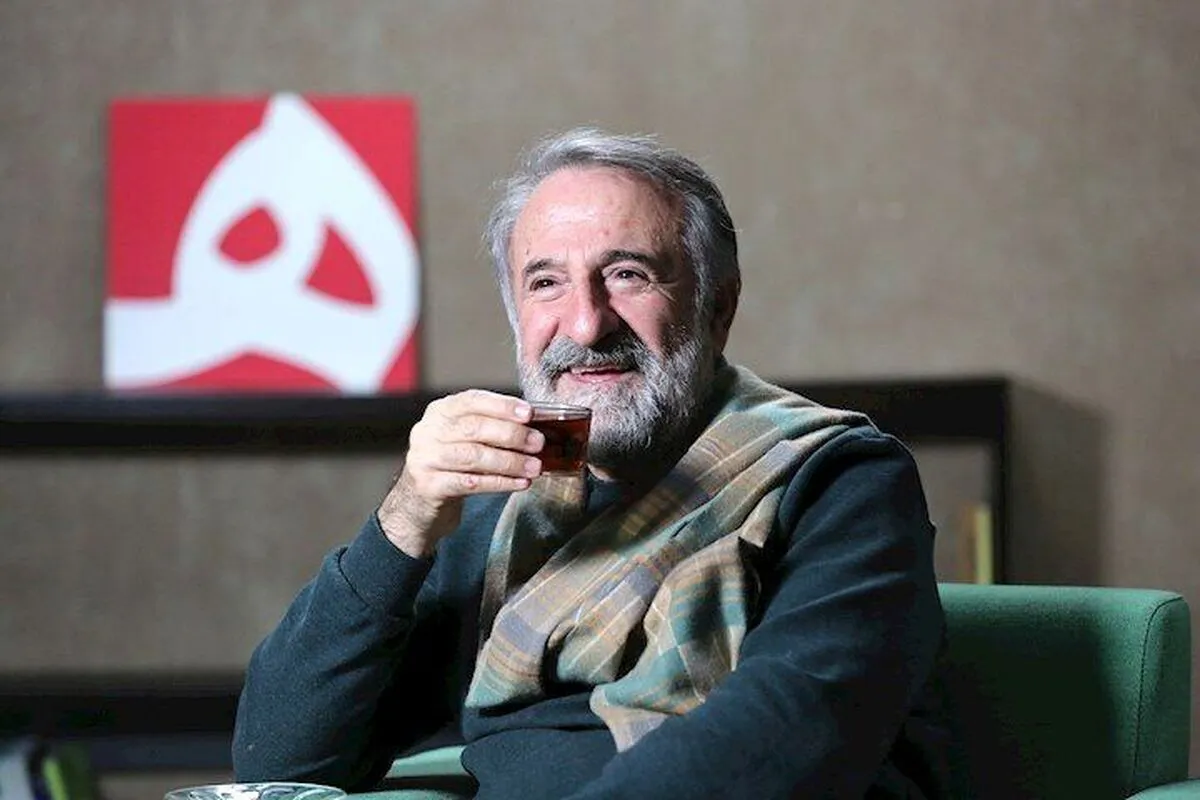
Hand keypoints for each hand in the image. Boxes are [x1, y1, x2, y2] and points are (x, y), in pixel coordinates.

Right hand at [378, 390, 543, 556]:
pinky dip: (499, 483)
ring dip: (509, 462)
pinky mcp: (428, 486)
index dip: (502, 405)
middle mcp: (428, 432)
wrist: (419, 503)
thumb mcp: (465, 439)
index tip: (529, 413)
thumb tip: (535, 426)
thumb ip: (492, 428)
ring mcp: (425, 459)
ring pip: (473, 456)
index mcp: (440, 412)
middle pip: (474, 428)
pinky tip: (519, 483)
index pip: (472, 400)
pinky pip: (470, 483)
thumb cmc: (452, 466)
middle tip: (537, 443)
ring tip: (534, 467)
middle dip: (511, 435)